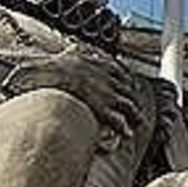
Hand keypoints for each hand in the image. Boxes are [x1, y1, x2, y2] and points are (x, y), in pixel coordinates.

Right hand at [4, 43, 141, 139]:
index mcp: (99, 62)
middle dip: (132, 97)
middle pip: (127, 87)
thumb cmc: (51, 67)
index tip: (128, 84)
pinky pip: (118, 118)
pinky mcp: (103, 106)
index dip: (124, 79)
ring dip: (134, 113)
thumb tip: (62, 51)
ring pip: (127, 103)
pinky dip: (123, 127)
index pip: (118, 70)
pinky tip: (127, 134)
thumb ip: (67, 54)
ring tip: (137, 122)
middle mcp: (106, 75)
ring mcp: (107, 91)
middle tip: (137, 107)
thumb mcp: (63, 54)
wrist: (50, 76)